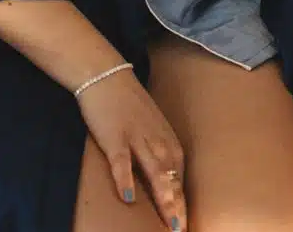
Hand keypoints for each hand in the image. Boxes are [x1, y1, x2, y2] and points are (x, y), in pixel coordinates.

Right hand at [77, 68, 188, 229]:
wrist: (107, 75)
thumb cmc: (129, 105)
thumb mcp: (151, 126)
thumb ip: (158, 149)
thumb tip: (164, 176)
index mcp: (167, 139)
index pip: (179, 174)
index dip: (183, 199)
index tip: (186, 222)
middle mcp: (157, 139)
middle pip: (171, 176)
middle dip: (178, 204)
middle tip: (181, 228)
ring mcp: (136, 137)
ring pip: (154, 170)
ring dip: (163, 196)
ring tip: (170, 220)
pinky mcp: (115, 135)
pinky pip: (121, 160)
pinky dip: (125, 177)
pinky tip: (128, 197)